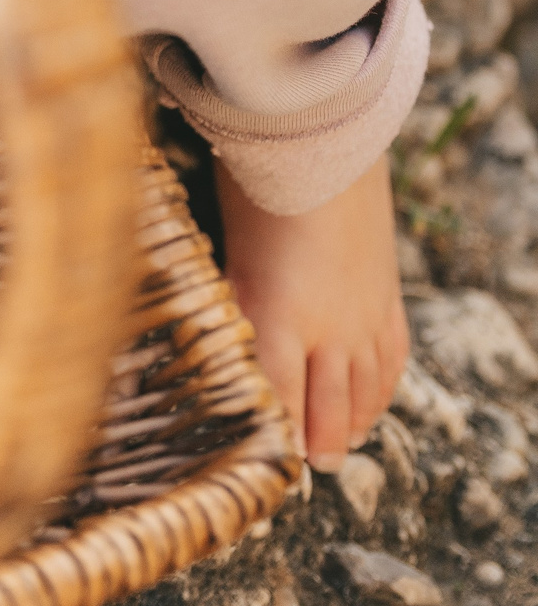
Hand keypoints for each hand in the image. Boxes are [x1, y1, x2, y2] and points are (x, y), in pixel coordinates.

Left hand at [219, 152, 408, 471]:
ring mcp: (364, 313)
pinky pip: (392, 356)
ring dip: (350, 422)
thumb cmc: (253, 187)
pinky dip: (381, 387)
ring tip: (335, 450)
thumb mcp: (224, 251)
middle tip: (305, 467)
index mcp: (278, 320)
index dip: (270, 434)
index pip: (275, 398)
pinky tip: (371, 401)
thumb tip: (214, 344)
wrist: (323, 139)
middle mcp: (329, 328)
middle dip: (314, 440)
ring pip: (364, 388)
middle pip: (326, 405)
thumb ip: (227, 305)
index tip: (257, 460)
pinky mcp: (386, 294)